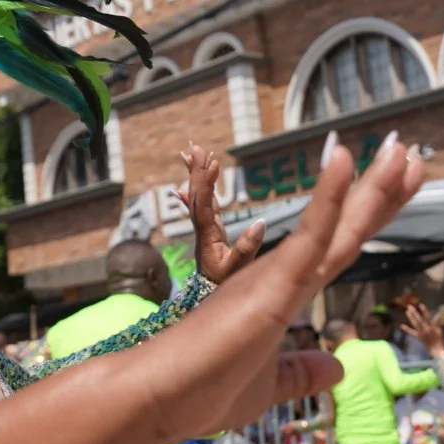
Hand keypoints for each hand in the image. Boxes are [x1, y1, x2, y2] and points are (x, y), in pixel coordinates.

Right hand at [149, 132, 424, 437]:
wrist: (157, 397)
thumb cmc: (201, 392)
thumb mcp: (269, 386)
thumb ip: (300, 372)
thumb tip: (338, 369)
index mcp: (285, 297)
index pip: (339, 248)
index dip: (372, 214)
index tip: (403, 183)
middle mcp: (283, 278)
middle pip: (345, 228)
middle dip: (380, 190)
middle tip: (410, 150)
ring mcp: (277, 278)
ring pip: (335, 226)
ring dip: (370, 185)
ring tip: (401, 146)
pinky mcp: (269, 285)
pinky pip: (308, 236)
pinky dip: (328, 198)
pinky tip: (344, 161)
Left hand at [172, 145, 265, 283]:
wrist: (210, 295)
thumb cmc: (224, 283)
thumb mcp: (238, 268)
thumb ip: (247, 248)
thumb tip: (260, 222)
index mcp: (207, 235)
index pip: (204, 205)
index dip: (207, 184)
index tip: (212, 164)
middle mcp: (202, 228)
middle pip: (197, 195)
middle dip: (196, 171)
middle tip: (193, 148)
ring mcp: (204, 227)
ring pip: (198, 197)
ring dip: (195, 175)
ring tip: (190, 154)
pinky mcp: (210, 229)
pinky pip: (203, 204)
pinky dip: (198, 191)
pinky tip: (183, 186)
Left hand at [401, 302, 443, 353]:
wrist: (436, 349)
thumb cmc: (438, 338)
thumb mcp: (439, 330)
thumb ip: (437, 322)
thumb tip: (439, 314)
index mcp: (431, 327)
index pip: (427, 317)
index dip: (424, 311)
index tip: (420, 304)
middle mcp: (425, 330)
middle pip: (419, 320)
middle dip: (414, 313)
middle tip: (409, 306)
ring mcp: (421, 333)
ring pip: (415, 324)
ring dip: (410, 317)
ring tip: (406, 311)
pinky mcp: (418, 337)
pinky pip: (412, 333)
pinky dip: (407, 329)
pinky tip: (402, 325)